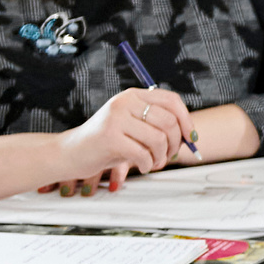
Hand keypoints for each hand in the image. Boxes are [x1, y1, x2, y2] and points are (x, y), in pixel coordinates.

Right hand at [52, 88, 190, 190]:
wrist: (71, 152)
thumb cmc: (107, 141)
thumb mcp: (133, 126)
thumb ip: (157, 125)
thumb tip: (191, 136)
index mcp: (133, 96)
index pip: (171, 100)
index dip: (186, 119)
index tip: (191, 137)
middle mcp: (124, 102)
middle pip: (169, 121)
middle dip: (176, 143)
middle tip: (169, 156)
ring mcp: (116, 119)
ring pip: (159, 139)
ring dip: (162, 156)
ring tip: (154, 162)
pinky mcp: (110, 138)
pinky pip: (143, 154)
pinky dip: (148, 164)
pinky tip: (142, 166)